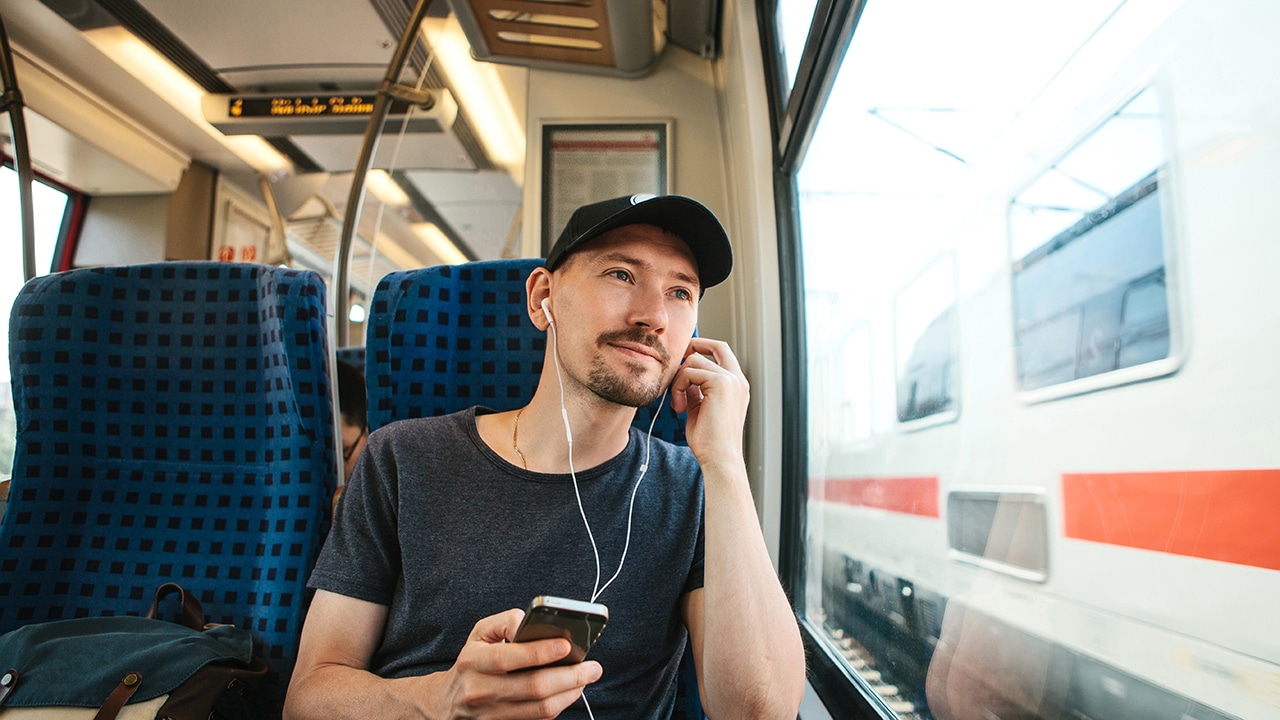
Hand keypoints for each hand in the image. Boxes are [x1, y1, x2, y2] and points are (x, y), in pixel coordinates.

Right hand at [429, 608, 602, 719]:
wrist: (447, 704)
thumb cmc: (472, 662)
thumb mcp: (479, 634)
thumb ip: (505, 620)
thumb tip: (531, 622)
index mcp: (474, 662)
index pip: (508, 658)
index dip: (540, 652)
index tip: (567, 644)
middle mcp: (481, 690)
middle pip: (533, 687)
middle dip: (569, 676)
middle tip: (593, 666)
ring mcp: (492, 714)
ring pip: (540, 708)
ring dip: (570, 693)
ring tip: (587, 677)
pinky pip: (538, 719)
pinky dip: (559, 705)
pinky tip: (571, 691)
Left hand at [669, 337, 749, 469]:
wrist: (719, 458)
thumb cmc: (709, 441)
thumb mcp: (701, 408)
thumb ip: (696, 390)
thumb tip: (683, 375)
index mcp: (737, 386)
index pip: (723, 353)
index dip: (704, 347)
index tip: (684, 356)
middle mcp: (738, 379)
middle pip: (716, 346)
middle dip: (692, 347)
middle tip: (675, 363)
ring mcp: (732, 380)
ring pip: (694, 361)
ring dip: (678, 381)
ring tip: (678, 404)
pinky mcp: (721, 383)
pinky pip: (689, 372)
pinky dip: (678, 387)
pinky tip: (679, 408)